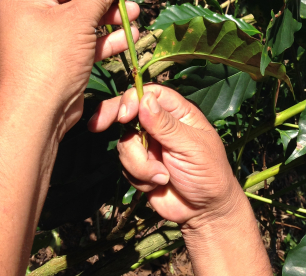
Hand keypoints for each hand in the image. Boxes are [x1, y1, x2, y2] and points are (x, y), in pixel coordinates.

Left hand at [0, 0, 138, 139]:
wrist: (37, 114)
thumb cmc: (52, 58)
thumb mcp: (78, 19)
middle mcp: (31, 17)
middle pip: (77, 0)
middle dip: (108, 2)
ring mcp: (44, 40)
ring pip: (83, 23)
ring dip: (111, 22)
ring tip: (136, 17)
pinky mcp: (58, 60)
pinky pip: (83, 43)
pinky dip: (104, 41)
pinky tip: (127, 38)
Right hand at [88, 84, 241, 225]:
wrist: (204, 211)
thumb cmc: (208, 172)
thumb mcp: (191, 146)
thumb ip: (166, 125)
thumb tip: (144, 100)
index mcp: (178, 113)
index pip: (151, 93)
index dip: (133, 98)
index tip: (124, 114)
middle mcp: (160, 124)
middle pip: (129, 111)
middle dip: (113, 117)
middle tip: (97, 125)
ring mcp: (149, 145)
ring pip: (125, 143)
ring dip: (140, 164)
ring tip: (162, 177)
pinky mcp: (140, 165)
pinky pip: (125, 165)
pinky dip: (139, 177)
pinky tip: (157, 185)